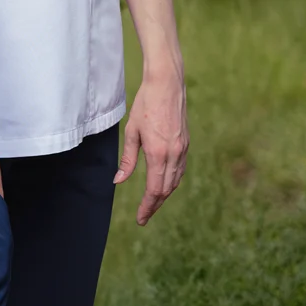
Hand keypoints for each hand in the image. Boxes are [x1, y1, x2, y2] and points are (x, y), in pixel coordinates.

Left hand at [118, 64, 188, 222]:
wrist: (167, 86)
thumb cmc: (145, 105)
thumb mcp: (131, 132)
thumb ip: (128, 159)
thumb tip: (119, 181)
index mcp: (158, 153)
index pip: (154, 189)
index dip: (147, 206)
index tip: (140, 219)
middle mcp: (174, 156)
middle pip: (166, 190)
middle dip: (154, 205)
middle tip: (144, 217)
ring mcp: (183, 151)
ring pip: (175, 182)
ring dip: (163, 195)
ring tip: (151, 204)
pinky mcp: (186, 146)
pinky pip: (180, 171)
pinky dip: (172, 182)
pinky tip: (164, 185)